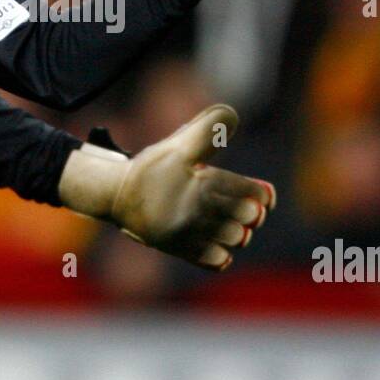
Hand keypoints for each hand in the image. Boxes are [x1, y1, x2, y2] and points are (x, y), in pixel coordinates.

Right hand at [58, 104, 275, 271]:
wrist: (115, 195)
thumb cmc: (152, 167)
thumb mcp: (178, 143)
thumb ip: (208, 129)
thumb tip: (234, 118)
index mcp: (200, 180)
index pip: (248, 191)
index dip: (262, 194)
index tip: (265, 196)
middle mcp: (195, 208)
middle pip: (245, 217)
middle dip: (253, 213)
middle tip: (250, 210)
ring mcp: (186, 231)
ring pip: (232, 239)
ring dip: (238, 234)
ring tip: (234, 227)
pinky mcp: (177, 248)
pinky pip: (212, 261)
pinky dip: (221, 255)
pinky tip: (218, 245)